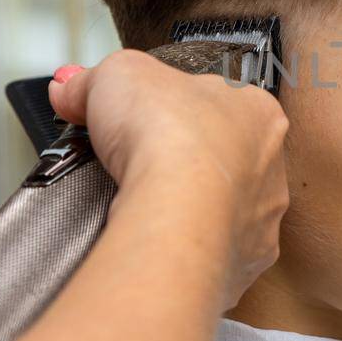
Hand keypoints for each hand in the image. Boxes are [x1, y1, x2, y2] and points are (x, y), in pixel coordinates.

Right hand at [47, 49, 287, 306]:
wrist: (174, 210)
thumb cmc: (168, 136)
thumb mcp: (116, 75)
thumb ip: (92, 80)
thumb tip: (70, 87)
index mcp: (258, 112)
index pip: (219, 105)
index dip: (175, 110)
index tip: (141, 120)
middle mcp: (271, 167)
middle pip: (223, 160)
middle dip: (184, 161)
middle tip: (142, 164)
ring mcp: (261, 220)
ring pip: (223, 211)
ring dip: (189, 207)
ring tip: (144, 206)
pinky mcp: (243, 264)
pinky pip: (214, 256)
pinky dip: (185, 249)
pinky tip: (157, 241)